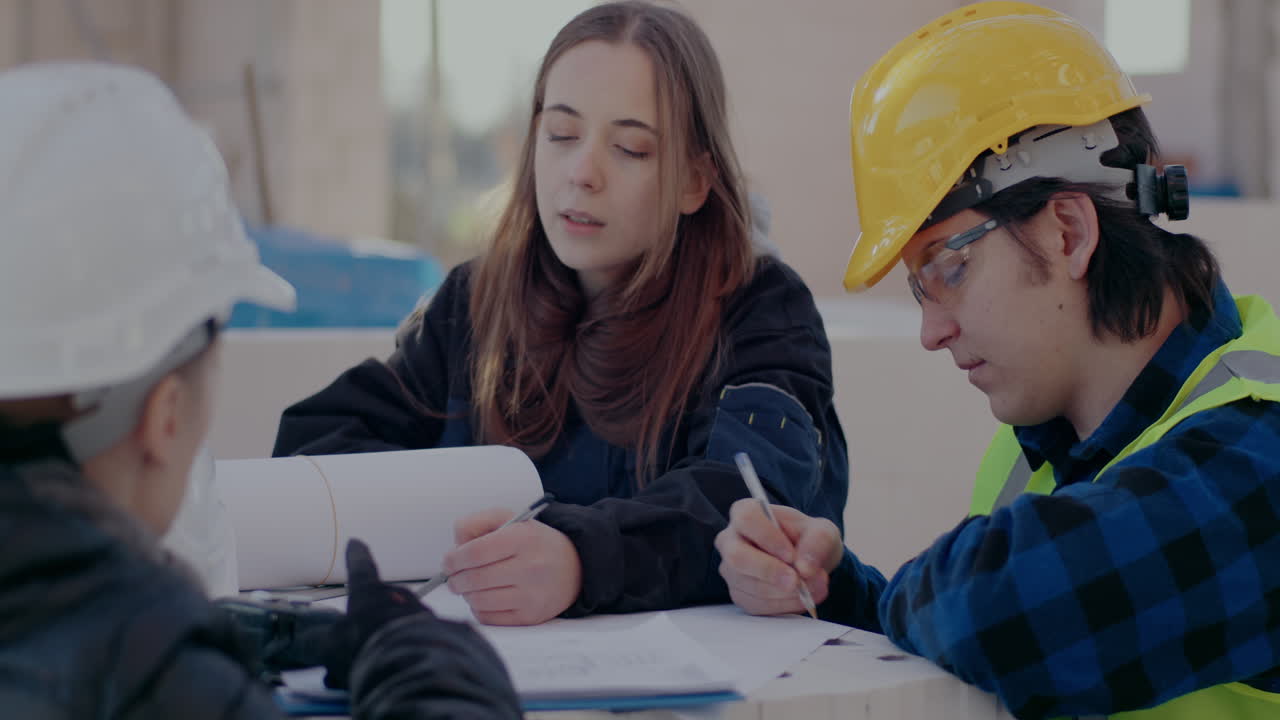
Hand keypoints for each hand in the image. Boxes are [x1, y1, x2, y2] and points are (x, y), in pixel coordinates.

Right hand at [316, 538, 431, 688]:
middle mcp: (398, 596)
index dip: (356, 556)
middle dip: (369, 621)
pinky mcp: (437, 634)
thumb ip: (316, 642)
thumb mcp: (329, 644)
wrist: (411, 662)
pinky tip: (393, 669)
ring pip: (398, 624)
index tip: (355, 543)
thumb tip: (302, 643)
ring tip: (371, 665)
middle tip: (357, 642)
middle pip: (381, 603)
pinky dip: (403, 652)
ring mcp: (420, 614)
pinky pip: (415, 640)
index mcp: (370, 592)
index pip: (360, 568)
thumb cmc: (368, 644)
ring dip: (384, 641)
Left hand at [443, 508, 582, 625]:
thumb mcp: (510, 519)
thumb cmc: (533, 543)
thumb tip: (455, 547)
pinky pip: (488, 617)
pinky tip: (487, 597)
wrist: (574, 567)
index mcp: (523, 538)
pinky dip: (479, 608)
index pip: (475, 552)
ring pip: (478, 600)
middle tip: (454, 577)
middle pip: (474, 579)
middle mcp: (531, 567)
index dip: (454, 559)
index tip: (449, 561)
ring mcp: (532, 594)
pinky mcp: (530, 616)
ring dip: (467, 594)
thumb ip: (477, 523)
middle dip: (455, 579)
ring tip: (472, 585)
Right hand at [715, 499, 843, 615]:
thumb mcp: (823, 532)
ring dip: (785, 592)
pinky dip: (784, 605)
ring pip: (749, 585)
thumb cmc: (809, 539)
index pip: (747, 520)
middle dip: (770, 572)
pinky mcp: (740, 594)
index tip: (792, 555)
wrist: (809, 562)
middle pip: (737, 557)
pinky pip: (756, 605)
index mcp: (745, 512)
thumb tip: (804, 568)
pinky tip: (803, 598)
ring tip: (816, 587)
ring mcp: (732, 570)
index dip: (768, 538)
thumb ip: (818, 543)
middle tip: (797, 581)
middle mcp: (731, 540)